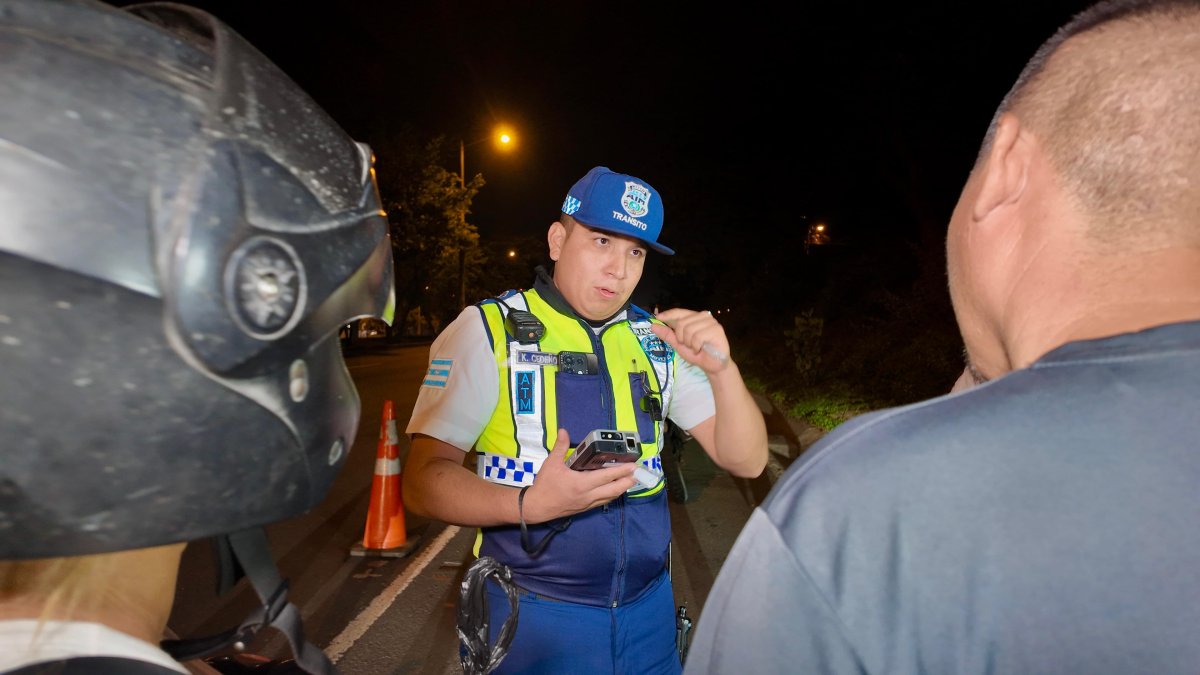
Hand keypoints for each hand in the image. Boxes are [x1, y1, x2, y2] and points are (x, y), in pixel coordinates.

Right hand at [522, 429, 636, 522]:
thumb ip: (560, 447)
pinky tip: (614, 490)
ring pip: (610, 497)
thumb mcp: (552, 463)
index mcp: (582, 483)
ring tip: (629, 480)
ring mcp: (588, 503)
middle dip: (627, 482)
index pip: (606, 476)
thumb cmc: (545, 485)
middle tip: (637, 473)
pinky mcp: (585, 508)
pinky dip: (611, 495)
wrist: (537, 507)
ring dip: (621, 489)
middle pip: (614, 490)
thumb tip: (563, 431)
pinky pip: (603, 502)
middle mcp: (588, 495)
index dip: (621, 471)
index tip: (633, 466)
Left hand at [651, 308, 730, 372]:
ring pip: (689, 330)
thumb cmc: (696, 353)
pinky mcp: (717, 330)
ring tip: (697, 347)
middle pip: (682, 323)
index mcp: (694, 317)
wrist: (711, 365)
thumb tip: (653, 326)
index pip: (679, 312)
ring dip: (690, 343)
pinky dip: (696, 346)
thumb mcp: (678, 344)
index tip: (658, 318)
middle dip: (681, 338)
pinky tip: (702, 349)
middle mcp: (703, 316)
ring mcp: (711, 322)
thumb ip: (667, 334)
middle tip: (689, 345)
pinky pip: (698, 337)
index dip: (668, 314)